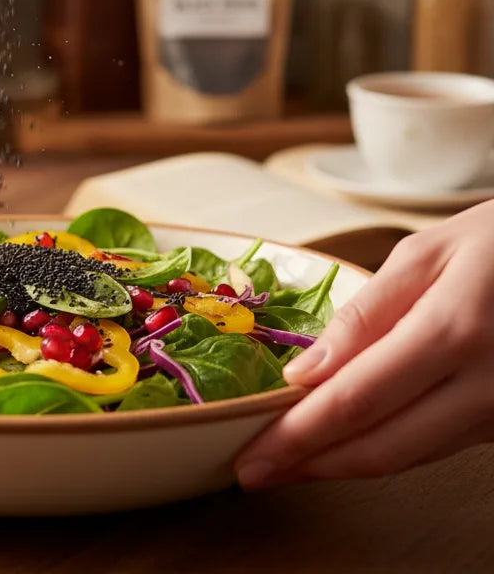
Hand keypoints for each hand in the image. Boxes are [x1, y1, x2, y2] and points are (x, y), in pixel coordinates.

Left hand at [236, 202, 493, 487]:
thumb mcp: (426, 254)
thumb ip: (366, 313)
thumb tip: (307, 370)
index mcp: (454, 331)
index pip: (358, 398)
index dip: (300, 434)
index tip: (253, 454)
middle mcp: (484, 386)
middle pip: (384, 446)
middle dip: (310, 463)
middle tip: (254, 470)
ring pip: (410, 455)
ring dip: (342, 463)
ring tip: (287, 460)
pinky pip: (435, 445)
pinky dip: (383, 449)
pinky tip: (342, 444)